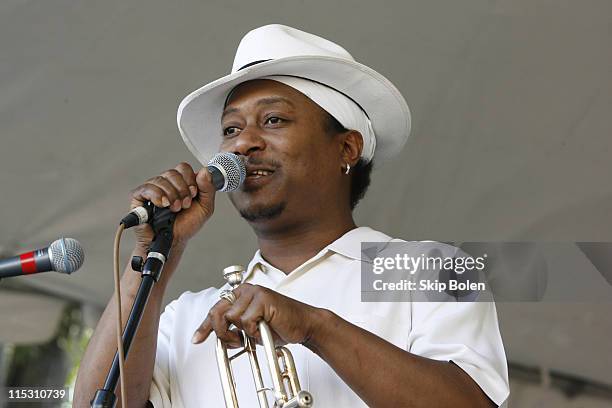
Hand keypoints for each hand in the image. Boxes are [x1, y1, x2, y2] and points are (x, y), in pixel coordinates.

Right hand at [129, 162, 215, 249]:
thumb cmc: (186, 226)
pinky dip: (157, 195)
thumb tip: (205, 171)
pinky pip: (146, 188)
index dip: (190, 180)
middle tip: (184, 205)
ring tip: (174, 209)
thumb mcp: (205, 208)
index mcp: (180, 183)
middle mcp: (166, 184)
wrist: (173, 242)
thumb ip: (208, 189)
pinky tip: (163, 205)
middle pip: (173, 172)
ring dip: (172, 195)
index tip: (193, 194)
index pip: (183, 168)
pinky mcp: (139, 197)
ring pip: (161, 179)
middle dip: (182, 190)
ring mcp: (152, 189)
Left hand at [191, 283, 322, 347]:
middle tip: (232, 342)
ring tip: (254, 336)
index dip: (205, 326)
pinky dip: (253, 331)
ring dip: (240, 332)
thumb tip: (219, 337)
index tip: (196, 339)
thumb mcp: (252, 329)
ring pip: (231, 317)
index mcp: (241, 294)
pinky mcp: (263, 299)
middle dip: (219, 331)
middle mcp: (246, 290)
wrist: (303, 325)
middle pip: (217, 311)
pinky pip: (246, 320)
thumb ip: (236, 329)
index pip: (216, 309)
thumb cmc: (280, 326)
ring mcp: (254, 293)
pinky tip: (264, 330)